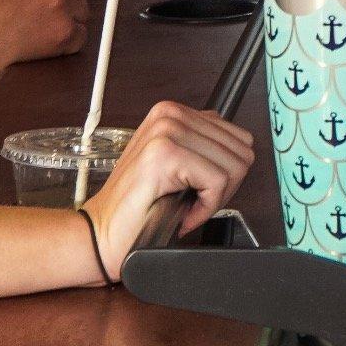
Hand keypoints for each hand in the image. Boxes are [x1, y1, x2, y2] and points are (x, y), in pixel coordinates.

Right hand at [83, 100, 257, 275]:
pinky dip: (205, 208)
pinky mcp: (164, 154)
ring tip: (186, 206)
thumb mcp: (179, 166)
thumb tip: (243, 148)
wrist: (102, 233)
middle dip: (225, 186)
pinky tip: (182, 213)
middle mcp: (170, 114)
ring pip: (233, 166)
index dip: (227, 173)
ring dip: (214, 198)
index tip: (201, 189)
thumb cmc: (140, 206)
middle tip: (195, 201)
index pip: (239, 137)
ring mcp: (166, 131)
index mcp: (175, 112)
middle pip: (241, 151)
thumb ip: (205, 148)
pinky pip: (217, 183)